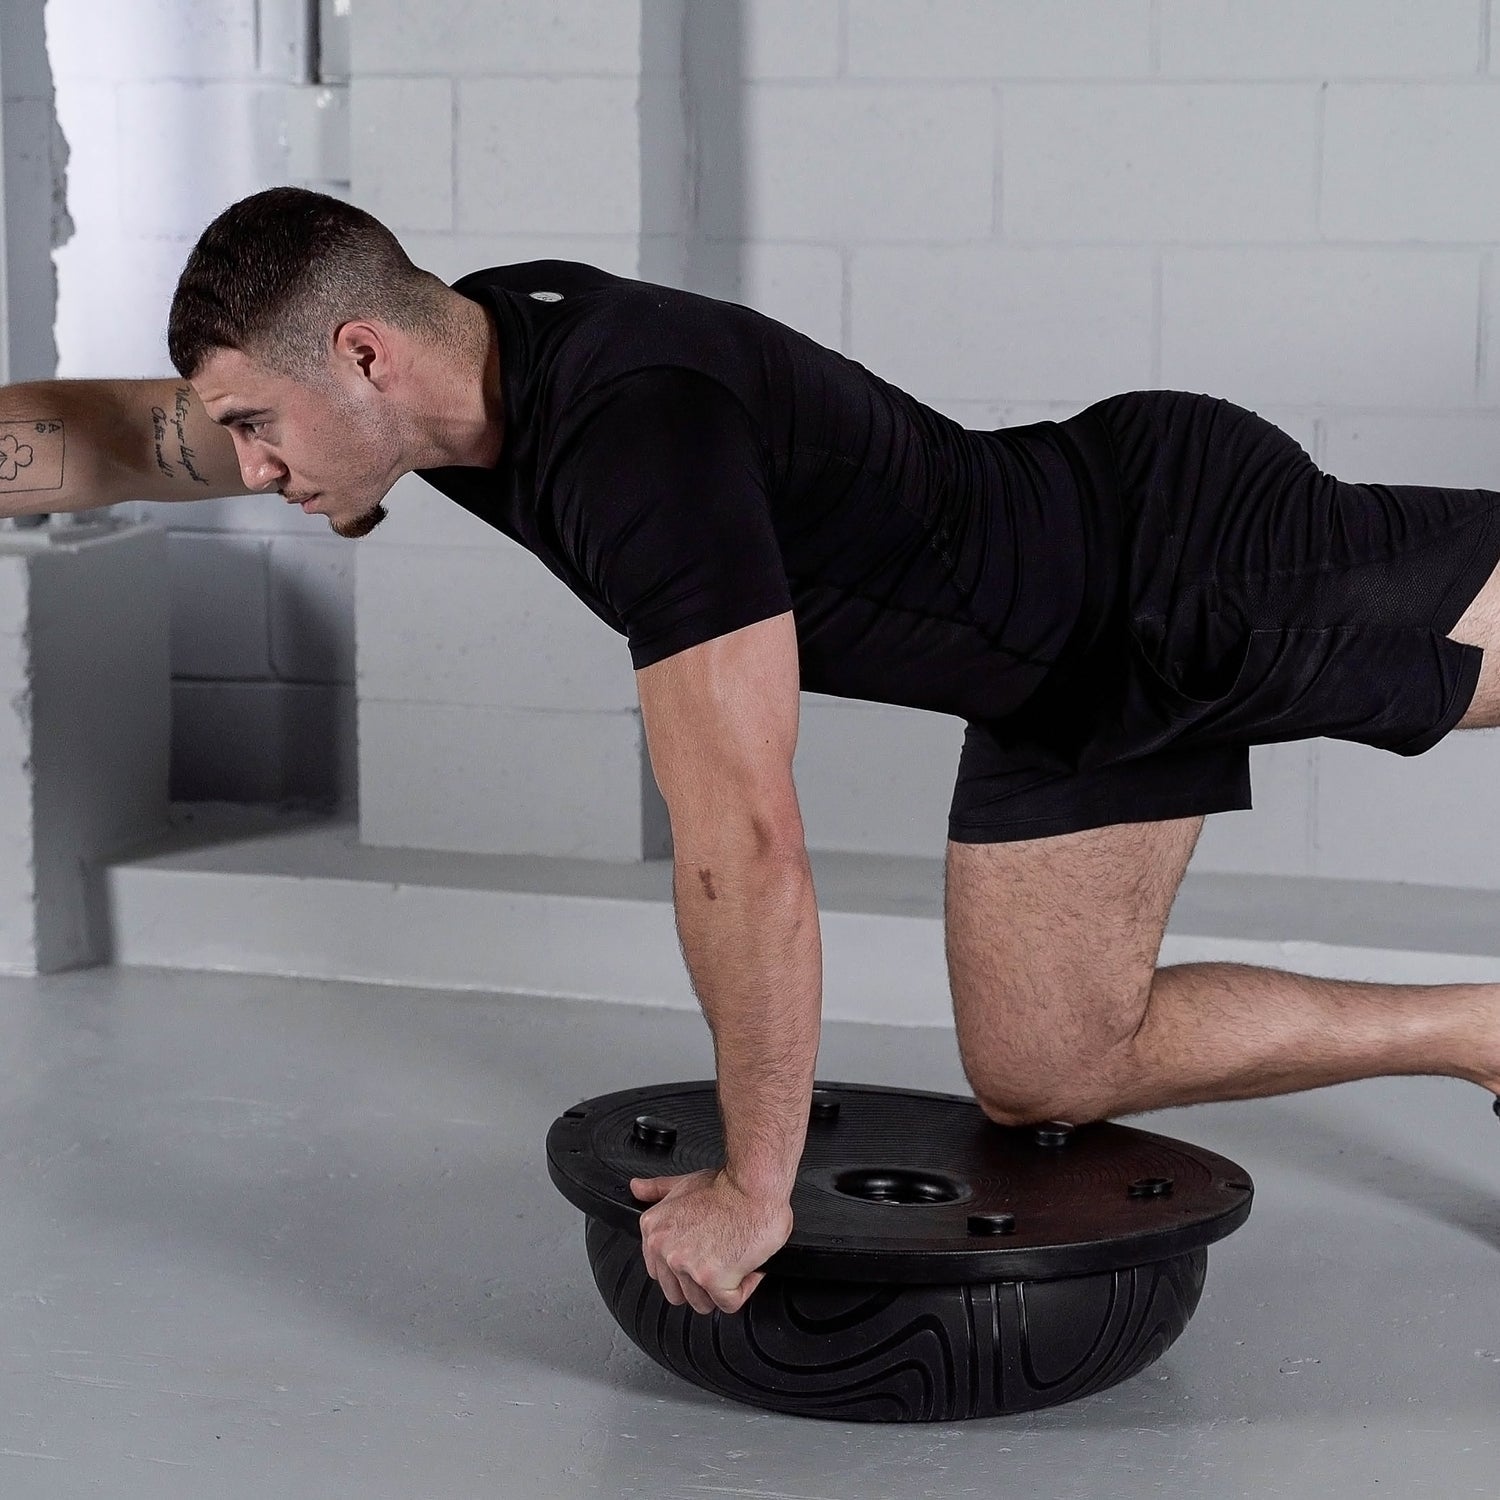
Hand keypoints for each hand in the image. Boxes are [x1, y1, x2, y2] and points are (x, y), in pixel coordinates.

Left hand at [629, 1167, 792, 1315]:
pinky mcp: (711, 1279)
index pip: (660, 1273)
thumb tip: (637, 1188)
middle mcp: (664, 1249)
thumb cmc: (728, 1187)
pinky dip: (744, 1287)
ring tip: (734, 1255)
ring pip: (703, 1303)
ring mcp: (686, 1265)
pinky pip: (729, 1303)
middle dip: (702, 1282)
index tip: (705, 1251)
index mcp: (654, 1229)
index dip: (686, 1267)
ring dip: (723, 1287)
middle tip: (721, 1254)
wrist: (756, 1187)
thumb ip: (659, 1190)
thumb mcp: (685, 1183)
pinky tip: (747, 1263)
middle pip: (679, 1294)